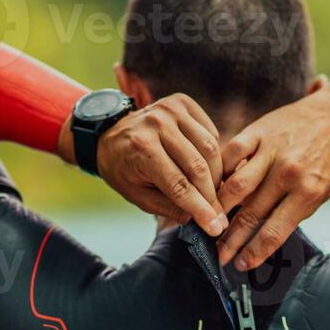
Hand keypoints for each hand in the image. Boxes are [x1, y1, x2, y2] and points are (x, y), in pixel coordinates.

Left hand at [95, 94, 228, 236]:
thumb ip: (169, 208)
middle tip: (220, 215)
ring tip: (215, 193)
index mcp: (141, 149)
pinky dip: (214, 154)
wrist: (110, 132)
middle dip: (212, 195)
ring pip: (209, 147)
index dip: (200, 209)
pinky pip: (209, 132)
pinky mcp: (182, 102)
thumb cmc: (123, 169)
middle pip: (197, 166)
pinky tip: (209, 168)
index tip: (215, 227)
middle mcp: (157, 124)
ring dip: (217, 175)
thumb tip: (200, 220)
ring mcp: (170, 109)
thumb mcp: (138, 196)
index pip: (178, 185)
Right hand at [216, 75, 329, 269]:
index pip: (274, 232)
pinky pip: (231, 154)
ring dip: (218, 210)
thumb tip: (261, 237)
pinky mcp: (259, 131)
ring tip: (207, 225)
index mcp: (308, 192)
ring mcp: (272, 151)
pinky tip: (211, 188)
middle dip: (231, 239)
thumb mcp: (322, 191)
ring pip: (235, 186)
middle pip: (250, 214)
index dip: (254, 252)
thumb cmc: (329, 161)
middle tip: (218, 254)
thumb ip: (294, 211)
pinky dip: (219, 172)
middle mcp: (289, 173)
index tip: (241, 265)